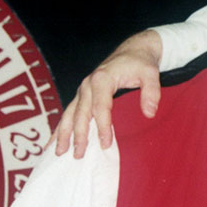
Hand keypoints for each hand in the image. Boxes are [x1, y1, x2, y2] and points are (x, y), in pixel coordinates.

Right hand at [54, 31, 164, 157]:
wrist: (133, 51)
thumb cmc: (140, 63)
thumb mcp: (151, 74)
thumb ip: (151, 92)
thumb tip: (149, 113)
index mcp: (102, 79)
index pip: (100, 107)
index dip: (102, 126)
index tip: (105, 144)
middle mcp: (88, 84)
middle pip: (81, 113)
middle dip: (79, 135)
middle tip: (79, 155)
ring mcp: (83, 90)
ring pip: (69, 114)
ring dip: (63, 133)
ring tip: (59, 152)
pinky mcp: (82, 95)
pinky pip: (69, 112)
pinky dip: (61, 127)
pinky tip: (55, 142)